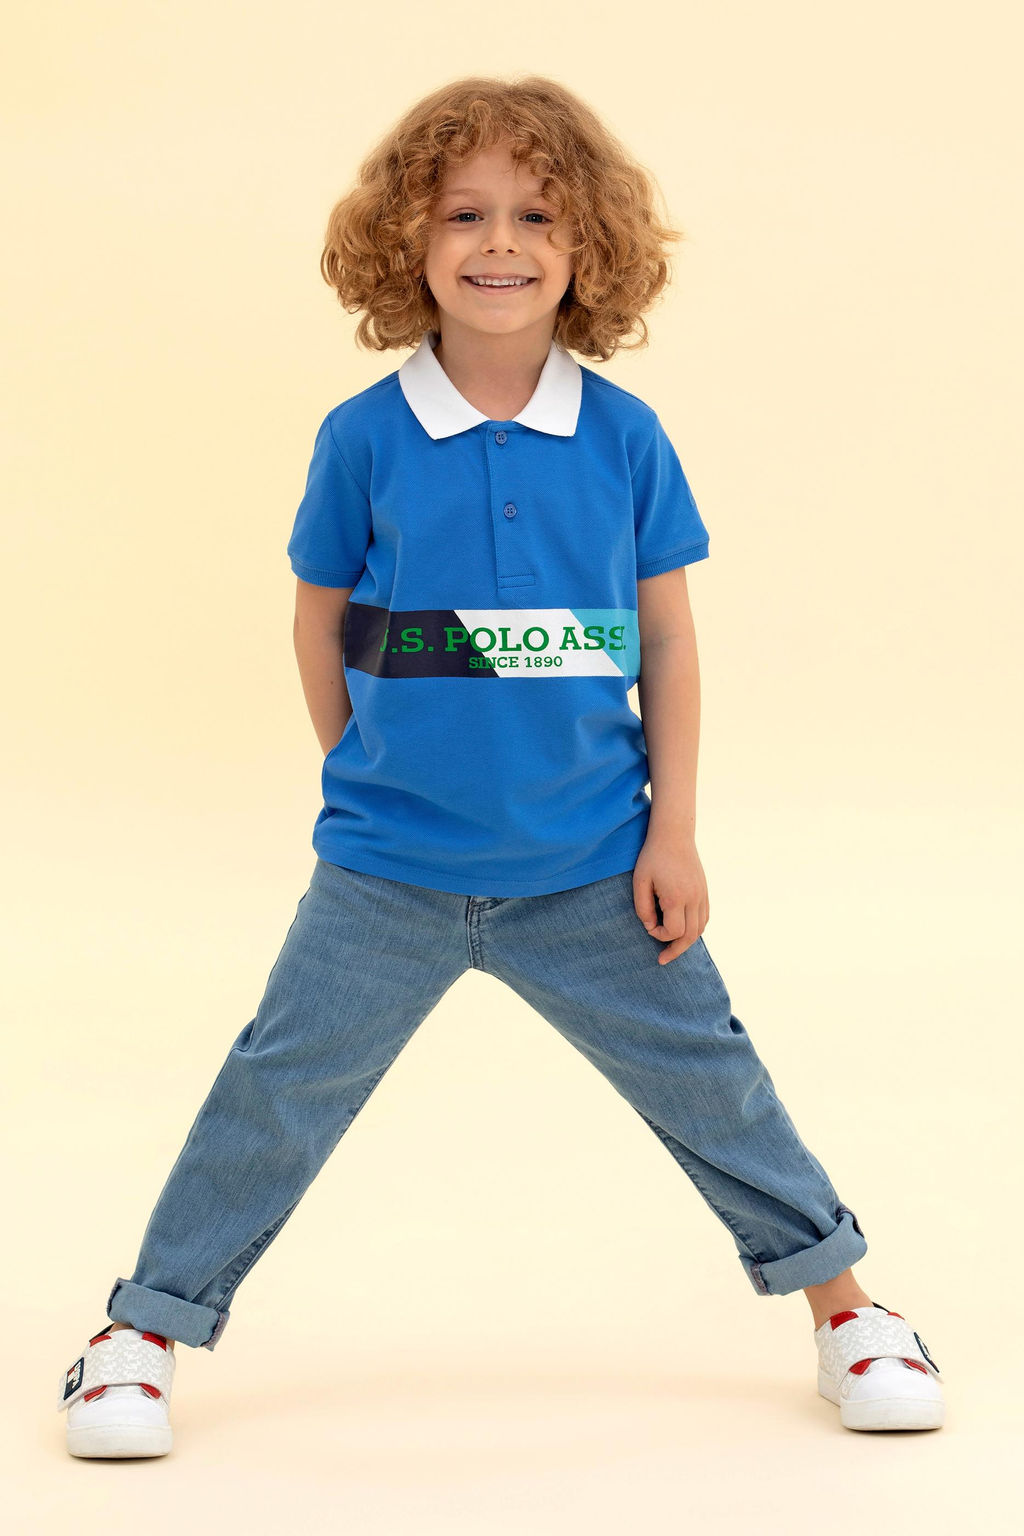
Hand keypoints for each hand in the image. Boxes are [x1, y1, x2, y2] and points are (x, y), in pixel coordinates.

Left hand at [633, 831, 708, 964]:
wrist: (674, 835)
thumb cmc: (653, 857)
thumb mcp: (640, 881)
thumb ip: (642, 908)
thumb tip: (650, 927)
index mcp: (677, 897)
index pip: (673, 931)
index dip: (659, 935)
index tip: (648, 926)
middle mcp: (694, 899)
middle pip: (690, 936)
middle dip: (675, 949)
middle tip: (662, 959)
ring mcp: (702, 895)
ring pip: (700, 929)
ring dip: (687, 941)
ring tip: (673, 948)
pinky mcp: (704, 891)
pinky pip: (704, 918)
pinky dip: (695, 929)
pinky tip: (683, 931)